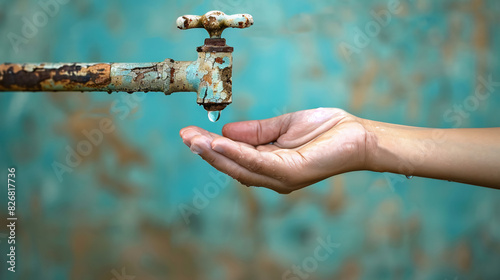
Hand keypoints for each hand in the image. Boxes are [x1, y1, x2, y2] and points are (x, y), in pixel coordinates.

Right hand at [179, 108, 367, 193]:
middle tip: (184, 136)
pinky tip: (219, 143)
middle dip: (206, 151)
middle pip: (232, 165)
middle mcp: (272, 175)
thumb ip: (255, 131)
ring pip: (240, 167)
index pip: (234, 156)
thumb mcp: (282, 127)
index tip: (190, 133)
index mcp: (269, 163)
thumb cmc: (323, 131)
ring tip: (194, 140)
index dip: (211, 146)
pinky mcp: (292, 173)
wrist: (356, 134)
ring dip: (215, 153)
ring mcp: (281, 177)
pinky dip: (237, 153)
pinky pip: (259, 163)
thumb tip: (225, 131)